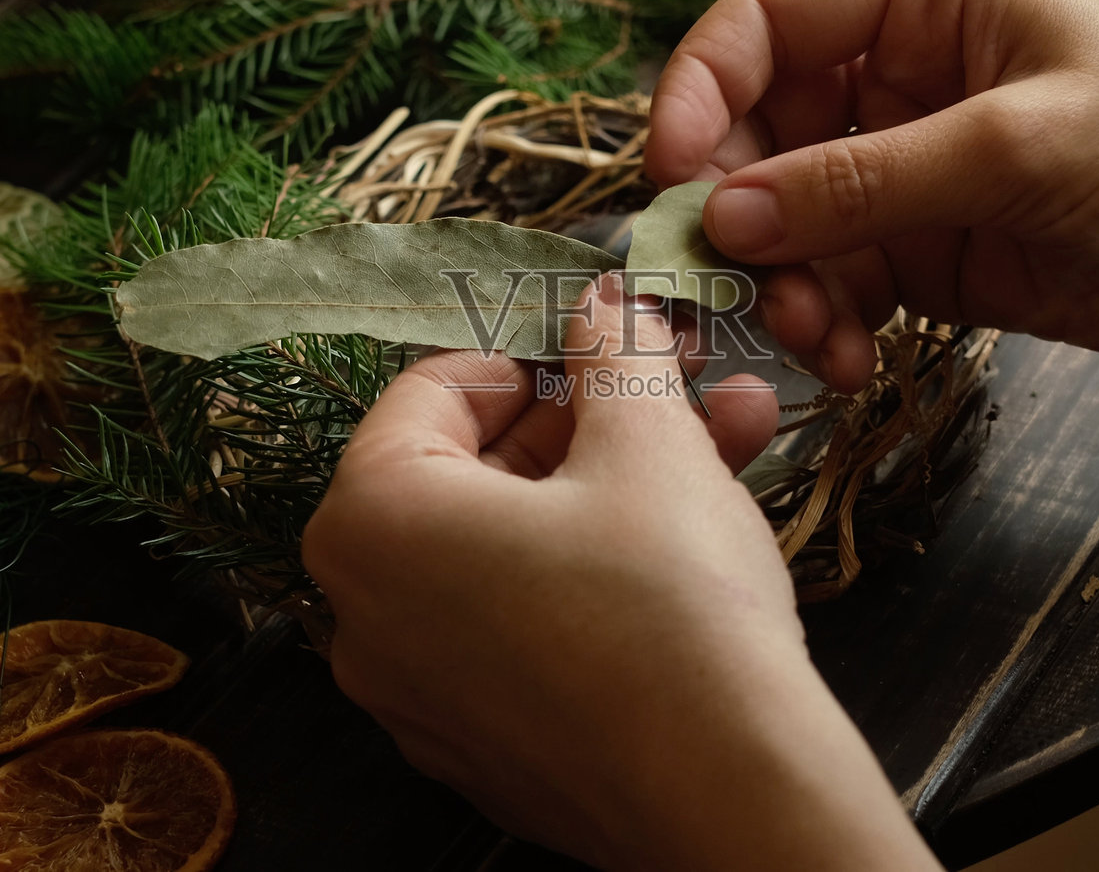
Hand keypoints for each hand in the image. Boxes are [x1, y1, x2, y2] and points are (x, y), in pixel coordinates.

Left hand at [303, 276, 940, 870]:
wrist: (728, 794)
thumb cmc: (667, 600)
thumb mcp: (647, 444)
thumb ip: (614, 355)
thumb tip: (605, 304)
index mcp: (371, 521)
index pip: (433, 388)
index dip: (534, 346)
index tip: (612, 339)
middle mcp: (366, 614)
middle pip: (477, 469)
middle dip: (594, 415)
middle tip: (680, 379)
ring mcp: (420, 694)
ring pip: (515, 546)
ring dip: (620, 480)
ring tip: (732, 432)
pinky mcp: (483, 746)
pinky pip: (526, 621)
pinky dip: (597, 567)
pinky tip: (700, 531)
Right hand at [646, 0, 1098, 418]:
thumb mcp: (1015, 147)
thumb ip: (866, 181)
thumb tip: (727, 216)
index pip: (764, 24)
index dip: (701, 92)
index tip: (674, 178)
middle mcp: (892, 74)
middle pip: (754, 133)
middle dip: (742, 213)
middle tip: (747, 285)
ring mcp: (896, 166)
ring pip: (781, 221)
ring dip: (783, 285)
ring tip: (819, 339)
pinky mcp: (913, 248)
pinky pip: (829, 283)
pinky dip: (824, 325)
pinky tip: (852, 361)